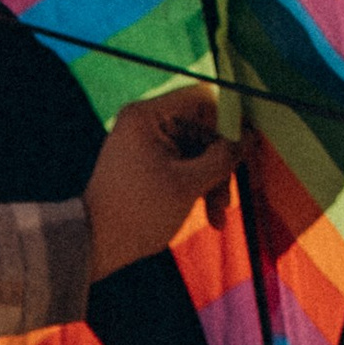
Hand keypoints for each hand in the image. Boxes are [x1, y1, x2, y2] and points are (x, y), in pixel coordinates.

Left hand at [83, 87, 243, 282]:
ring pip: (195, 152)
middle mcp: (144, 122)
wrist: (94, 245)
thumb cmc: (139, 213)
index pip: (202, 99)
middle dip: (220, 166)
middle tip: (227, 200)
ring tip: (217, 218)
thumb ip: (223, 157)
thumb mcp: (189, 185)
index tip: (244, 149)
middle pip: (202, 130)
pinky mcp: (144, 163)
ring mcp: (143, 142)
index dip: (228, 122)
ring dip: (211, 183)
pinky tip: (207, 215)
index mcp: (148, 115)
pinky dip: (195, 186)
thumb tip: (249, 136)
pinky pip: (181, 165)